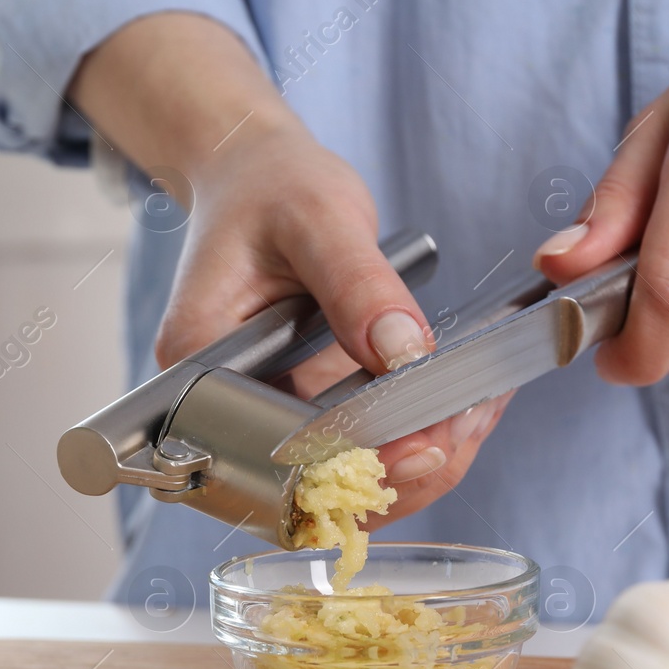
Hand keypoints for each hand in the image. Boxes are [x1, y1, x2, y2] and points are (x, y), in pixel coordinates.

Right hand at [72, 13, 508, 522]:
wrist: (256, 175)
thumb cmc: (270, 185)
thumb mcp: (319, 217)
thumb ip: (359, 284)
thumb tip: (405, 353)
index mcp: (198, 365)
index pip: (273, 450)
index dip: (354, 465)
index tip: (424, 445)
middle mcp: (216, 409)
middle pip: (307, 493)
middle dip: (396, 477)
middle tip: (462, 431)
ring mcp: (259, 418)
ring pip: (339, 491)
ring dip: (412, 469)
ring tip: (470, 417)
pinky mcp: (298, 415)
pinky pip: (355, 457)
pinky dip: (410, 444)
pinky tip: (458, 412)